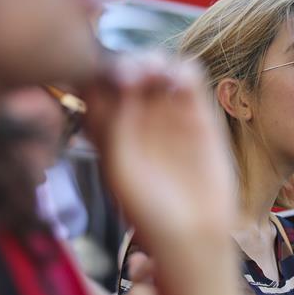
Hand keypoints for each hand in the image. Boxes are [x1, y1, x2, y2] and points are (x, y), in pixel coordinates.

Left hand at [82, 53, 235, 247]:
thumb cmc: (148, 211)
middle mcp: (134, 118)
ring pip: (156, 67)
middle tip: (132, 74)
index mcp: (106, 130)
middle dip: (126, 61)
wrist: (193, 234)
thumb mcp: (118, 167)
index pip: (95, 84)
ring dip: (153, 61)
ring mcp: (166, 114)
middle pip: (125, 68)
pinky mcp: (198, 116)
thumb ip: (113, 123)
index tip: (102, 74)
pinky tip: (178, 84)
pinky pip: (189, 78)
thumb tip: (116, 79)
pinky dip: (183, 71)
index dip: (96, 71)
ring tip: (155, 75)